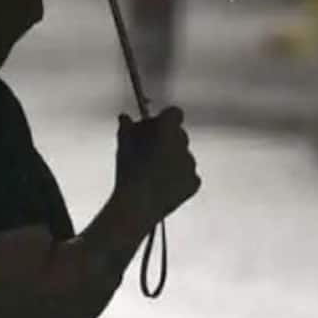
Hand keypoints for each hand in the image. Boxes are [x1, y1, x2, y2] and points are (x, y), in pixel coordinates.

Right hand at [115, 106, 198, 224]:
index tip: (158, 124)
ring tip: (155, 171)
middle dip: (168, 139)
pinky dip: (180, 177)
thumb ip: (127, 127)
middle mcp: (183, 145)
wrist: (138, 204)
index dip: (166, 118)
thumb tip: (125, 119)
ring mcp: (191, 164)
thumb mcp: (123, 145)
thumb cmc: (130, 172)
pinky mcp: (194, 182)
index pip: (174, 113)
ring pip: (184, 155)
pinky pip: (189, 175)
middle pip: (180, 135)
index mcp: (168, 130)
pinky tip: (164, 183)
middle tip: (153, 149)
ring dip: (174, 159)